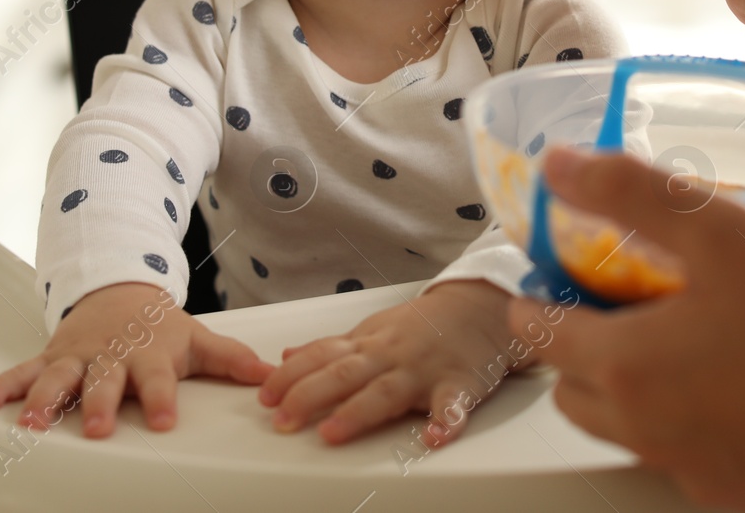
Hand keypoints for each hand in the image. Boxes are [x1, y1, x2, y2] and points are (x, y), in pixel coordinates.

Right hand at [0, 281, 272, 437]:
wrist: (118, 289)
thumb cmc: (158, 325)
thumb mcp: (197, 339)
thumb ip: (232, 360)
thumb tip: (270, 375)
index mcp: (149, 354)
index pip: (159, 379)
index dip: (162, 398)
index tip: (165, 420)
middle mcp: (110, 357)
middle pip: (103, 382)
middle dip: (98, 403)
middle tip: (95, 427)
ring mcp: (77, 356)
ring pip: (58, 378)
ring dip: (44, 398)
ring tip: (31, 420)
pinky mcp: (51, 356)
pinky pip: (22, 370)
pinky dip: (2, 384)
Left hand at [258, 280, 524, 445]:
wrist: (480, 306)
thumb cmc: (423, 325)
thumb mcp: (372, 329)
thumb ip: (331, 348)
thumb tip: (286, 357)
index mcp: (368, 343)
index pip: (322, 356)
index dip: (291, 376)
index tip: (265, 397)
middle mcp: (391, 355)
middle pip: (346, 373)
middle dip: (311, 395)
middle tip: (283, 419)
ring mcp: (424, 371)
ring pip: (388, 391)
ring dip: (359, 412)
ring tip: (333, 432)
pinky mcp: (460, 385)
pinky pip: (453, 406)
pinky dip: (445, 422)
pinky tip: (433, 438)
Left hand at [510, 148, 744, 511]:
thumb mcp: (724, 233)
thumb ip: (632, 193)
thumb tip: (562, 165)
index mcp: (626, 366)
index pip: (539, 332)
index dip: (540, 291)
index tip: (559, 264)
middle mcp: (644, 428)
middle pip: (571, 387)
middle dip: (577, 342)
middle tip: (618, 292)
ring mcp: (690, 468)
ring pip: (624, 424)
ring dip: (628, 380)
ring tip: (682, 327)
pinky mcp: (735, 489)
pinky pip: (682, 450)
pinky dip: (684, 413)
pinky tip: (734, 374)